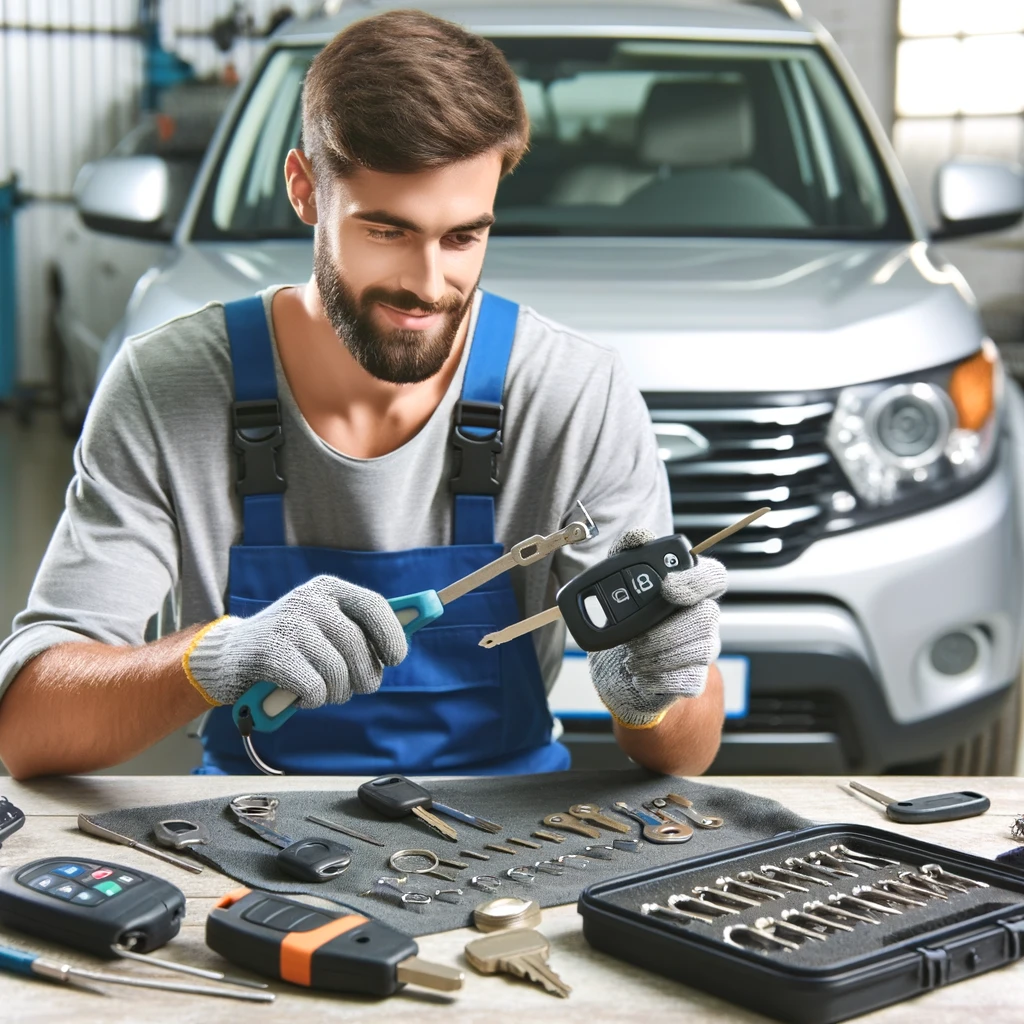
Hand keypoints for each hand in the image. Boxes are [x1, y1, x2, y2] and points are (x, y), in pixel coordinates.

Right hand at [183, 574, 407, 707]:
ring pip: (336, 671)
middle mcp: (308, 600)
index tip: (395, 659)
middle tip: (359, 687)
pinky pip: (313, 687)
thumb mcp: (324, 626)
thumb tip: (399, 648)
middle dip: (365, 676)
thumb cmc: (291, 645)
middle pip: (357, 645)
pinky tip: (303, 696)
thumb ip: (358, 631)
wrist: (229, 655)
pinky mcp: (269, 652)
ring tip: (326, 691)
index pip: (374, 606)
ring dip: (338, 692)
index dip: (391, 635)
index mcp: (328, 589)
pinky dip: (314, 700)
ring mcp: (287, 624)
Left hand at [588, 528, 726, 727]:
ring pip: (700, 649)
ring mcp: (703, 648)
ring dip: (657, 654)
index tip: (667, 586)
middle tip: (635, 637)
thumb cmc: (625, 615)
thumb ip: (627, 552)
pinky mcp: (694, 677)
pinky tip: (639, 674)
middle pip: (707, 616)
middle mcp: (703, 616)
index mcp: (690, 588)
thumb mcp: (617, 578)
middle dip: (666, 628)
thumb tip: (641, 536)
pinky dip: (657, 679)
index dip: (697, 580)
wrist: (614, 663)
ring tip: (631, 656)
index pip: (714, 576)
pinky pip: (688, 679)